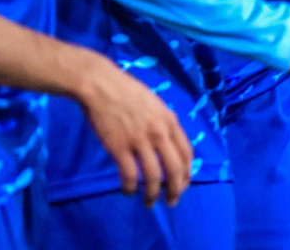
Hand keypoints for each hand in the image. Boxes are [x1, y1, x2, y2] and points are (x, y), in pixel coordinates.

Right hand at [73, 53, 193, 206]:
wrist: (102, 86)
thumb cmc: (129, 93)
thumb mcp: (157, 105)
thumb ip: (165, 124)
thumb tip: (170, 145)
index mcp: (171, 121)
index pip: (187, 153)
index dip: (187, 173)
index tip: (184, 184)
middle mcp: (159, 132)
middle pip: (174, 168)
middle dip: (176, 189)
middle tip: (172, 201)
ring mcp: (139, 140)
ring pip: (153, 176)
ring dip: (152, 194)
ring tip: (149, 203)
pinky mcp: (118, 147)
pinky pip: (129, 174)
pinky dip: (130, 187)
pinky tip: (129, 192)